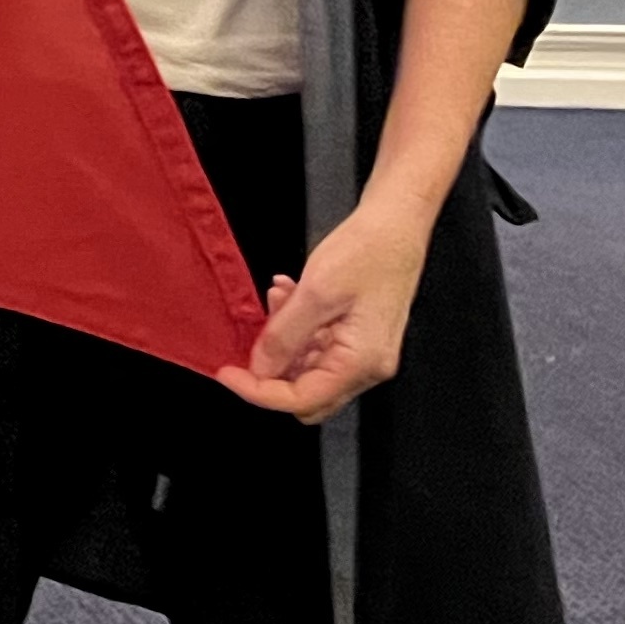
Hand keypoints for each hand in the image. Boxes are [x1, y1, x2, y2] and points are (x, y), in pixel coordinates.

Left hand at [214, 201, 430, 422]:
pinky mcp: (358, 336)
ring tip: (277, 299)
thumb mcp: (315, 293)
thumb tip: (260, 369)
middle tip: (251, 341)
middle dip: (271, 370)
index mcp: (361, 363)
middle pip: (306, 394)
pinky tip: (289, 296)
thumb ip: (284, 336)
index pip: (302, 400)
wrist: (396, 223)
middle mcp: (367, 367)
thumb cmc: (368, 252)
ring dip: (283, 341)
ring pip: (308, 368)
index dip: (258, 391)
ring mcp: (364, 353)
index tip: (228, 374)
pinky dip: (297, 327)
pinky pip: (318, 345)